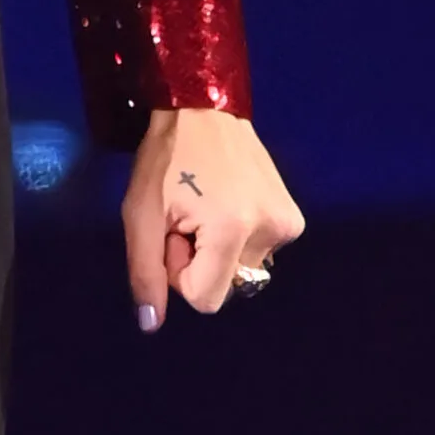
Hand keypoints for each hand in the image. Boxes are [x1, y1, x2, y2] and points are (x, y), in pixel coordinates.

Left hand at [122, 107, 303, 328]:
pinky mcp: (294, 219)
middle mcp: (271, 232)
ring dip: (218, 249)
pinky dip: (238, 238)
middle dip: (199, 261)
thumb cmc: (165, 157)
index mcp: (233, 230)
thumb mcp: (140, 213)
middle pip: (225, 285)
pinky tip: (227, 202)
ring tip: (205, 205)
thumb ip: (145, 272)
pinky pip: (257, 252)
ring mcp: (288, 225)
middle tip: (187, 216)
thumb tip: (151, 325)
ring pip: (241, 269)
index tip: (173, 232)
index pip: (205, 299)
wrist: (203, 108)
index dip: (180, 272)